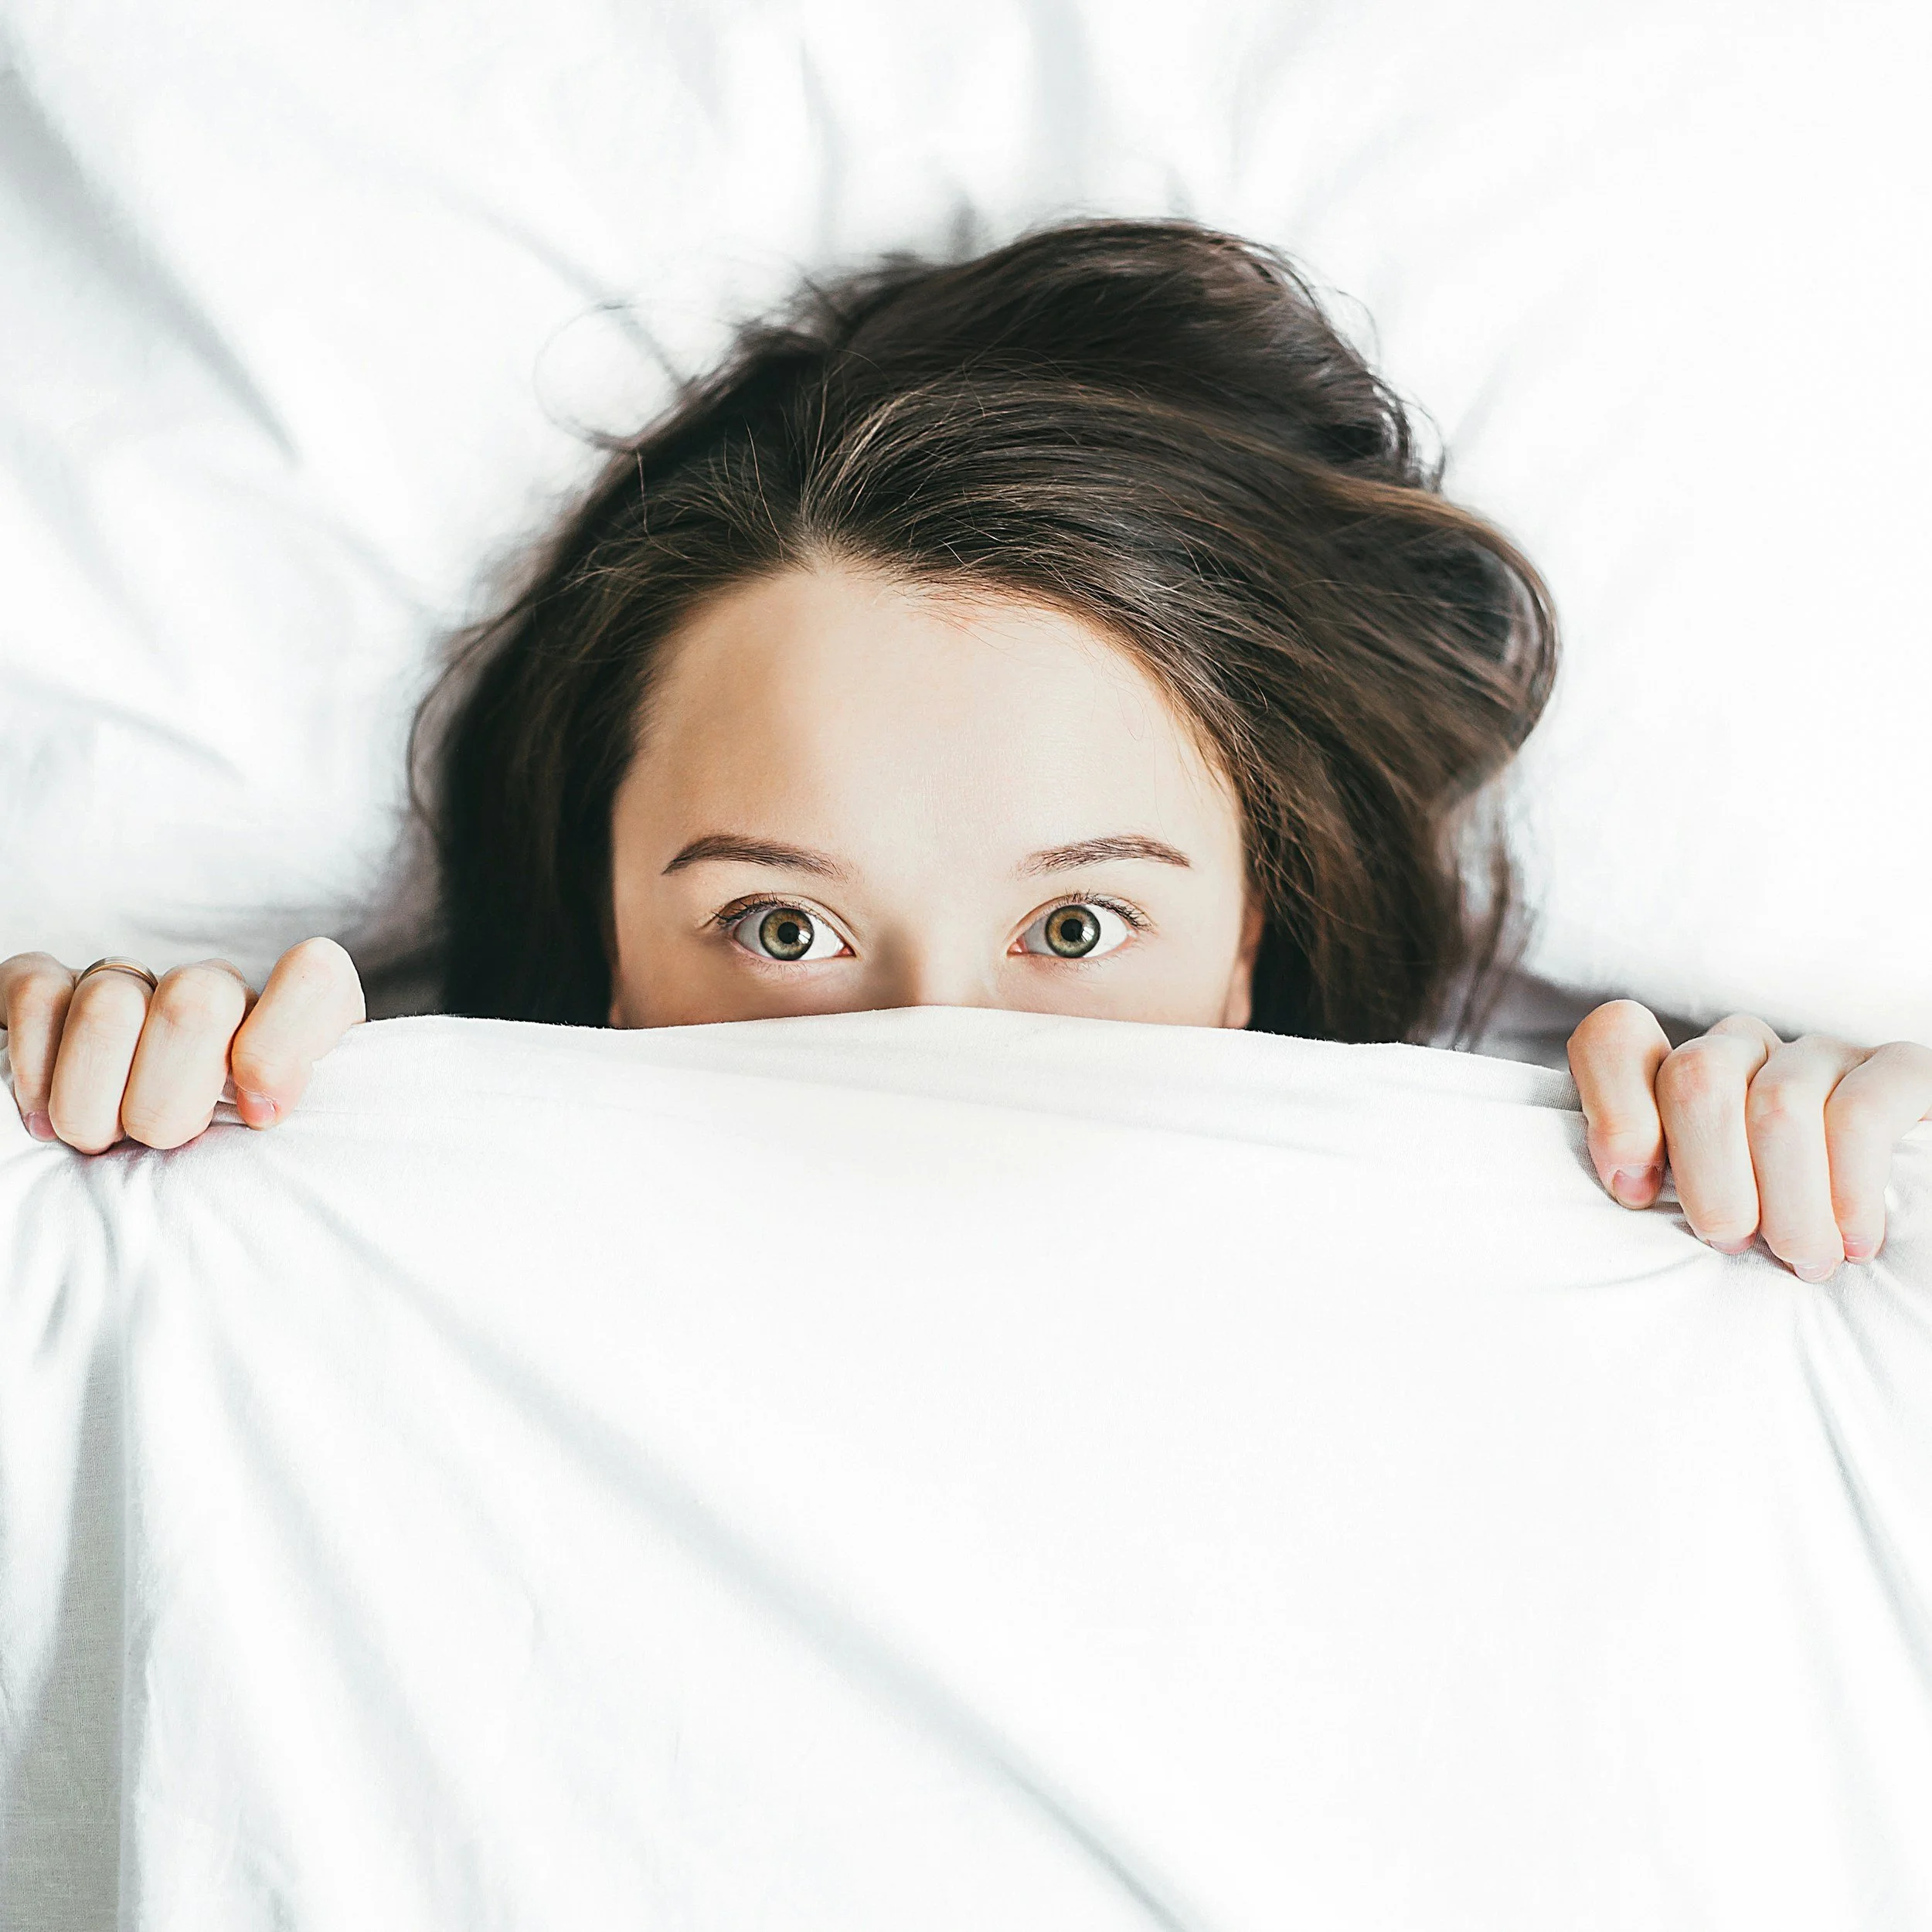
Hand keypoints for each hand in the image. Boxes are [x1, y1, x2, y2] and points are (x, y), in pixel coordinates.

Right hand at [1, 939, 364, 1153]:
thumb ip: (300, 1134)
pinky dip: (36, 1070)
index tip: (259, 1116)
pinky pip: (38, 995)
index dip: (281, 1046)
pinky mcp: (54, 988)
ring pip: (110, 1004)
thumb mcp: (284, 1159)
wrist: (137, 1165)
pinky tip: (45, 1118)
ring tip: (102, 1141)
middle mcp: (217, 991)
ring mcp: (135, 983)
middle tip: (162, 1143)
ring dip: (94, 1100)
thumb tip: (262, 1110)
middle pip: (196, 1003)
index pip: (314, 978)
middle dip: (168, 1101)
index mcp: (293, 1024)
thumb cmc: (230, 1170)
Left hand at [1568, 1000, 1931, 1280]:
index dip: (1615, 1109)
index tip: (1635, 1193)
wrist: (1897, 1245)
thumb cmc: (1771, 1238)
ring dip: (1787, 1203)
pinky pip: (1859, 1113)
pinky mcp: (1900, 1070)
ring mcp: (1821, 1054)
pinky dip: (1849, 1188)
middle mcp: (1746, 1050)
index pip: (1616, 1038)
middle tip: (1732, 1243)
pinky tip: (1855, 1240)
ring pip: (1777, 1105)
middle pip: (1696, 1076)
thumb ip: (1649, 1186)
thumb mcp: (1698, 1214)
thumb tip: (1628, 1188)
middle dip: (1709, 1177)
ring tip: (1804, 1259)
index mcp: (1679, 1075)